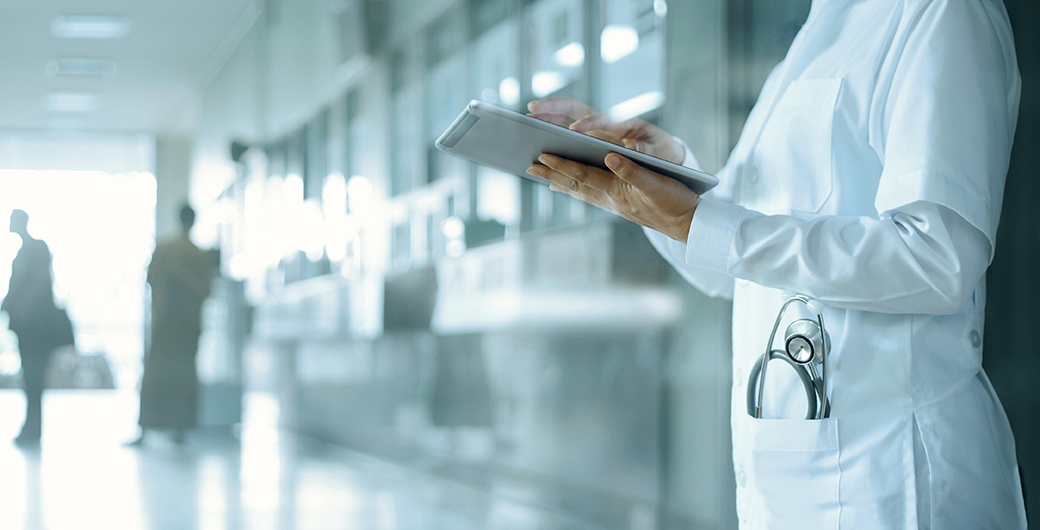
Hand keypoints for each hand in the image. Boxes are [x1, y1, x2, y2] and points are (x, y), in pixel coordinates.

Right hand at [527, 97, 684, 164]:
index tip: (576, 131)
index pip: (602, 119)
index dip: (589, 124)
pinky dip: (550, 132)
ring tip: (526, 121)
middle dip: (554, 107)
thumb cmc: (660, 150)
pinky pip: (564, 131)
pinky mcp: (588, 136)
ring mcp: (594, 128)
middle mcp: (604, 121)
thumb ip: (646, 149)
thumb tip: (632, 147)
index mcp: (622, 123)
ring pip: (565, 117)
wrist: (661, 151)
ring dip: (546, 116)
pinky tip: (534, 144)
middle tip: (532, 110)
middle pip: (575, 109)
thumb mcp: (658, 150)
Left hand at [527, 152, 699, 241]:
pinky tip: (570, 187)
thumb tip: (610, 156)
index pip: (582, 175)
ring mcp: (614, 204)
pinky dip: (576, 189)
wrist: (688, 224)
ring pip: (580, 191)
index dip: (561, 165)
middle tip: (529, 167)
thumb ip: (632, 170)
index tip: (541, 156)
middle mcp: (610, 199)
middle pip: (574, 184)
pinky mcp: (620, 205)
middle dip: (551, 175)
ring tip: (542, 176)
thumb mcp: (657, 184)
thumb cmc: (675, 202)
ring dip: (560, 182)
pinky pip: (591, 195)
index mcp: (616, 190)